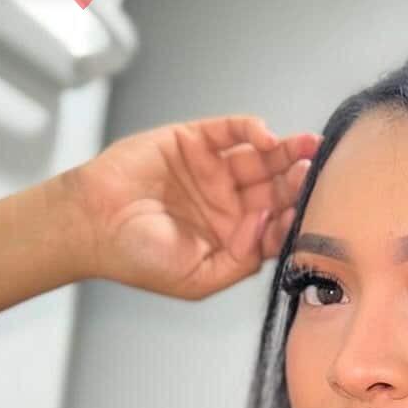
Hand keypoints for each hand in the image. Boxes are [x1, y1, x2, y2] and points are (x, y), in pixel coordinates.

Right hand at [63, 115, 321, 298]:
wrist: (91, 226)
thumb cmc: (137, 258)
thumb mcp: (200, 278)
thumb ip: (242, 259)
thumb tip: (266, 223)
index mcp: (232, 236)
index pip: (275, 224)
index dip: (294, 217)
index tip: (309, 212)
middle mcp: (227, 202)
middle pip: (275, 188)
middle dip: (297, 180)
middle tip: (316, 172)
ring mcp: (212, 170)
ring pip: (260, 157)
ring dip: (287, 151)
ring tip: (307, 147)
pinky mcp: (193, 141)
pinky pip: (230, 131)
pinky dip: (251, 129)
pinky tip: (266, 136)